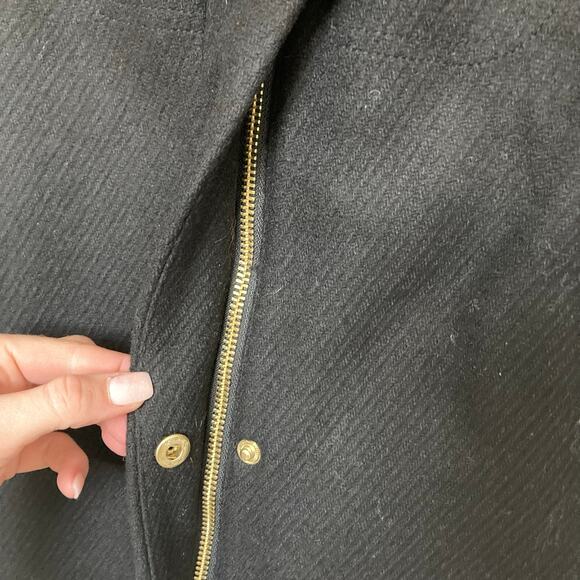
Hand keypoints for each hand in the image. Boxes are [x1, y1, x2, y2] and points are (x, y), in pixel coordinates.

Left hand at [0, 333, 152, 499]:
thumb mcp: (10, 423)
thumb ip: (68, 401)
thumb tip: (129, 385)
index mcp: (9, 356)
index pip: (77, 354)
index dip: (116, 371)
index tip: (150, 389)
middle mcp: (16, 379)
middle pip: (82, 380)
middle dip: (111, 405)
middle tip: (135, 425)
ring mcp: (19, 412)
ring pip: (76, 411)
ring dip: (98, 433)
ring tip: (120, 448)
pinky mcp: (18, 444)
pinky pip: (57, 445)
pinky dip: (71, 462)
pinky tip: (74, 481)